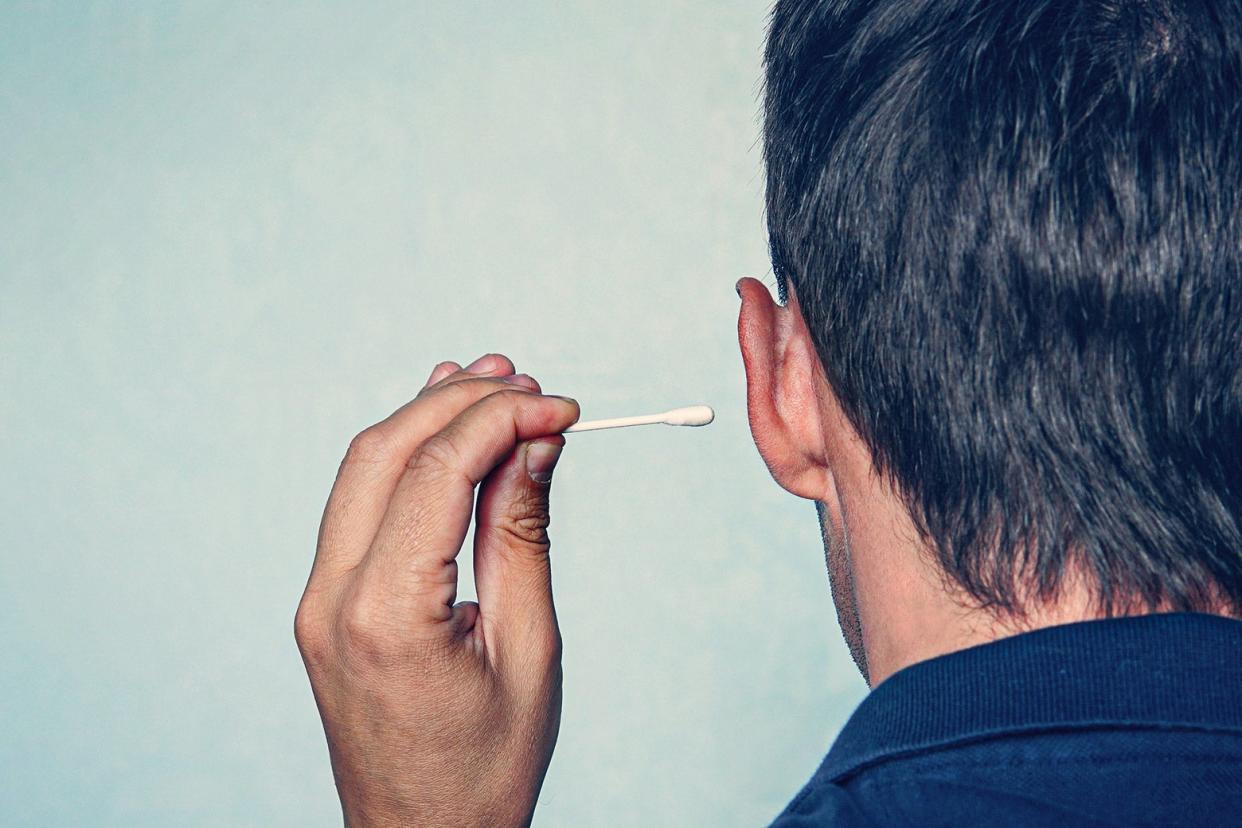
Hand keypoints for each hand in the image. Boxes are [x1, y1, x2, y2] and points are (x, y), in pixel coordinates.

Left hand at [294, 354, 579, 826]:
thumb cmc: (485, 768)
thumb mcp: (527, 650)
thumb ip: (522, 536)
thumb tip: (536, 445)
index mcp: (385, 616)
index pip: (436, 472)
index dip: (503, 421)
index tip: (564, 409)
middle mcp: (331, 598)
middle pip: (384, 452)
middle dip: (459, 402)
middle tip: (530, 382)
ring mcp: (316, 601)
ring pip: (361, 469)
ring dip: (426, 418)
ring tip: (494, 385)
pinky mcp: (324, 604)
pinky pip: (357, 507)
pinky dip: (404, 460)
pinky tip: (443, 432)